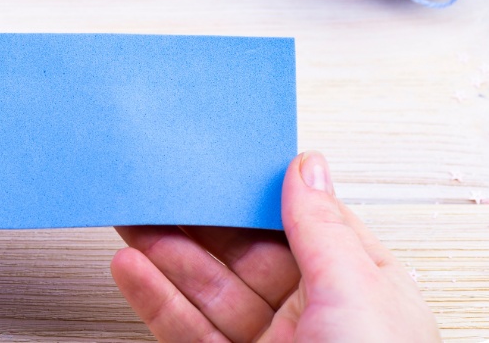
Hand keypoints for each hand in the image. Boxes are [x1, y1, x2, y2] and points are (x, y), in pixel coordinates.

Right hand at [111, 151, 439, 341]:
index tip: (214, 161)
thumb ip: (321, 227)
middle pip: (241, 253)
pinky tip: (132, 271)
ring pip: (205, 290)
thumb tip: (307, 166)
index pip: (296, 222)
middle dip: (195, 220)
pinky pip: (184, 330)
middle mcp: (314, 317)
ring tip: (129, 221)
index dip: (252, 192)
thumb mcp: (359, 293)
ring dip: (164, 255)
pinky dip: (153, 298)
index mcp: (358, 288)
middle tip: (154, 186)